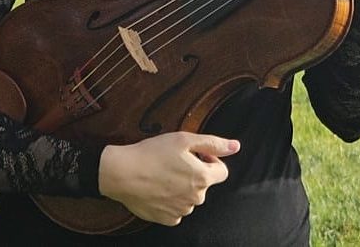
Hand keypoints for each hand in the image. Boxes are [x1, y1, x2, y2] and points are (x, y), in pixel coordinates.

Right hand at [98, 132, 239, 225]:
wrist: (123, 173)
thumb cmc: (153, 153)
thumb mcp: (185, 139)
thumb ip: (213, 143)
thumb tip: (235, 146)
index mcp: (202, 178)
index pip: (222, 172)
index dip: (210, 160)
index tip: (195, 155)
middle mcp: (195, 198)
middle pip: (205, 184)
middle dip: (195, 172)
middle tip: (176, 161)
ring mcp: (180, 211)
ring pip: (190, 197)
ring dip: (183, 186)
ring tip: (164, 173)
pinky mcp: (166, 219)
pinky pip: (177, 209)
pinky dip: (171, 199)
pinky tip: (159, 187)